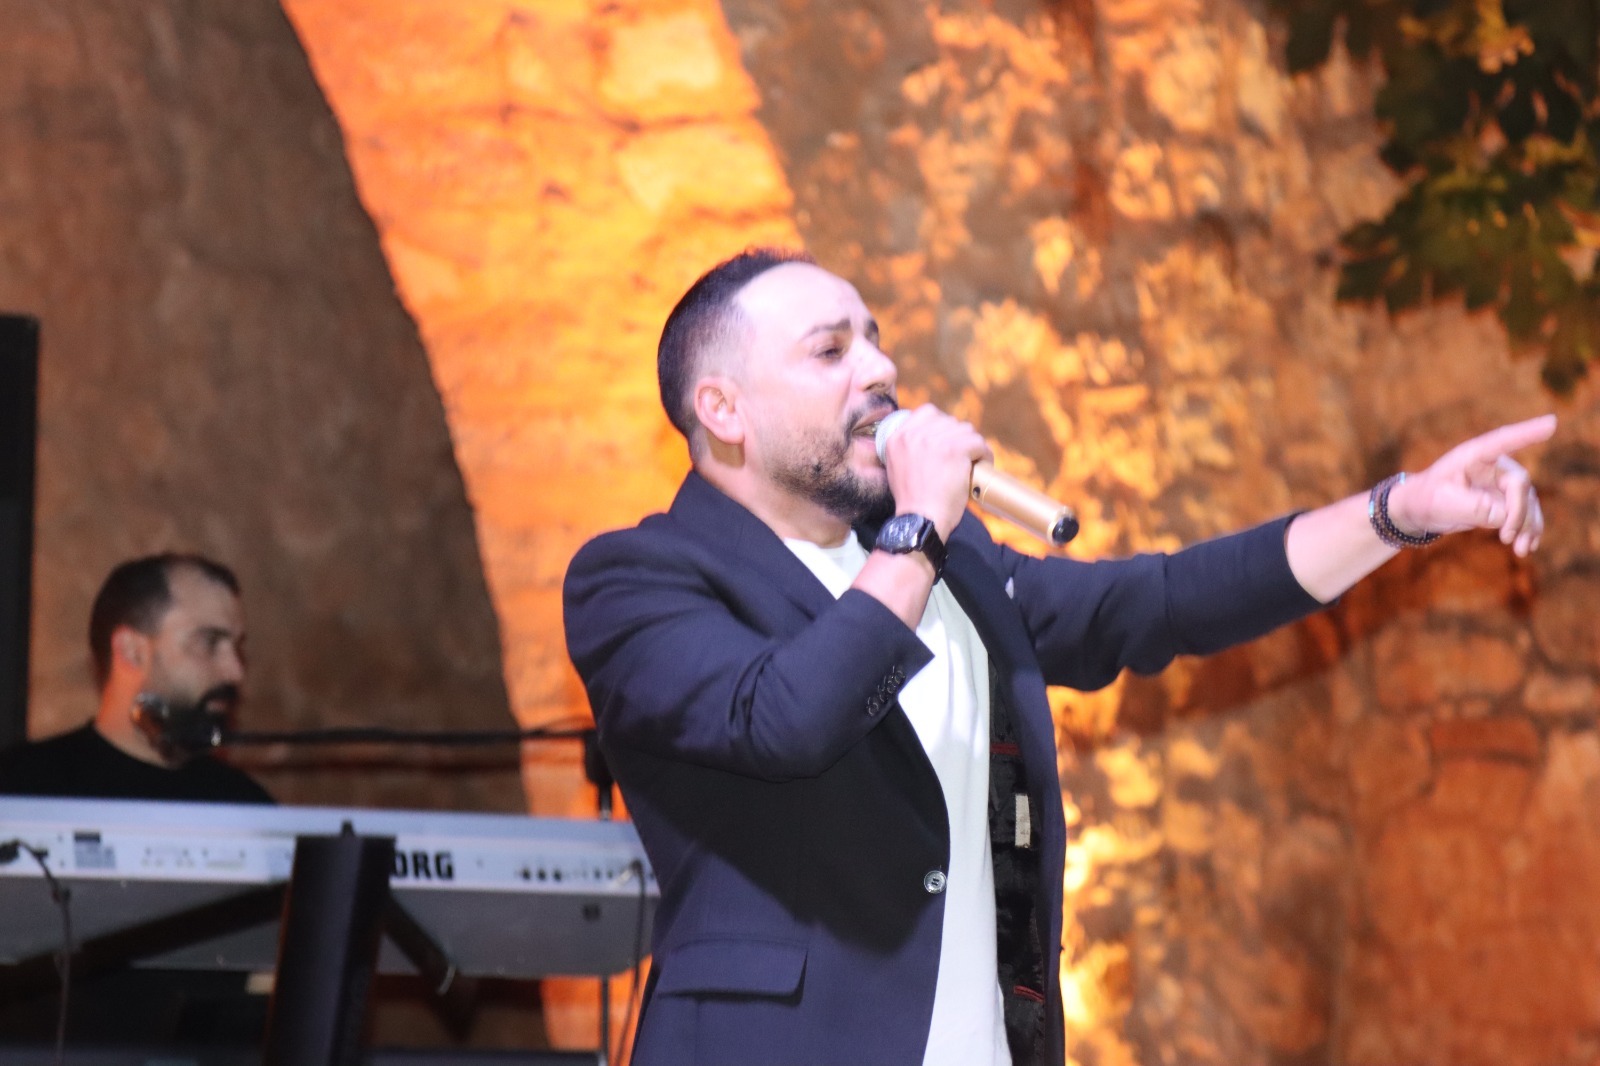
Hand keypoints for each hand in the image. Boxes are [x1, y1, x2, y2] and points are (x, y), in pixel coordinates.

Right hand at [879, 405, 991, 538]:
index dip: (942, 425)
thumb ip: (909, 449)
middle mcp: (913, 434)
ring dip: (972, 446)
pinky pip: (978, 442)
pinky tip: (982, 466)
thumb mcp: (898, 469)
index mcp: (898, 437)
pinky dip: (984, 455)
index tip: (948, 441)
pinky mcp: (955, 449)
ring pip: (966, 430)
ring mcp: (935, 440)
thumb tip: (932, 439)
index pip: (927, 413)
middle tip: (963, 457)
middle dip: (958, 438)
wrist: (920, 520)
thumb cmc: (913, 503)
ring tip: (973, 463)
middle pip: (949, 421)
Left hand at [1388, 414, 1555, 556]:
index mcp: (1474, 456)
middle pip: (1519, 484)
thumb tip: (1502, 517)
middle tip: (1506, 537)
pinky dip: (1528, 530)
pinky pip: (1525, 514)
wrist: (1420, 509)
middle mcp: (1494, 466)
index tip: (1551, 423)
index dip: (1528, 432)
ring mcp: (1502, 483)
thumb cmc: (1426, 498)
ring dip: (1527, 526)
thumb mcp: (1442, 503)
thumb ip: (1472, 508)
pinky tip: (1526, 547)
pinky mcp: (1505, 500)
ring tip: (1520, 549)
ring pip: (1527, 502)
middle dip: (1518, 513)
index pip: (1504, 441)